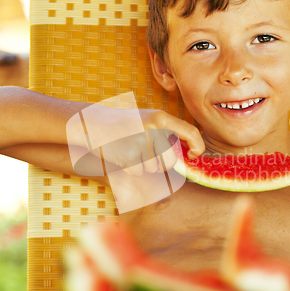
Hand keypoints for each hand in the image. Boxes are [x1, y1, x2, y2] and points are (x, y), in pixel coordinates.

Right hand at [70, 106, 204, 176]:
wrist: (92, 122)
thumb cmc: (125, 123)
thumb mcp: (148, 118)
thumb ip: (168, 130)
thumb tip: (191, 150)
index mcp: (161, 118)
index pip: (191, 132)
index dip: (197, 146)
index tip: (192, 154)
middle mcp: (153, 129)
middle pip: (170, 161)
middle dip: (162, 164)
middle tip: (149, 155)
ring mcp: (140, 142)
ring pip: (154, 169)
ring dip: (144, 166)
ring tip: (132, 150)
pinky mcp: (127, 155)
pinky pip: (138, 172)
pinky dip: (131, 168)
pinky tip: (123, 155)